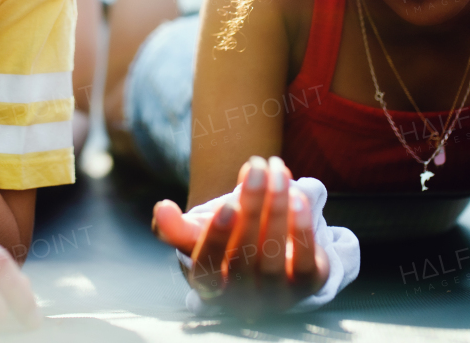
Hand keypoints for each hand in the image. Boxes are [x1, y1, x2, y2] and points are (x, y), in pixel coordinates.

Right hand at [152, 156, 328, 319]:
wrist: (272, 254)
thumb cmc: (228, 241)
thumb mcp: (200, 234)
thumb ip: (176, 226)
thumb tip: (161, 208)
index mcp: (211, 289)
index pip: (207, 270)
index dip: (215, 238)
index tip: (227, 203)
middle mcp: (243, 300)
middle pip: (245, 258)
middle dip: (253, 208)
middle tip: (258, 169)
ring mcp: (276, 297)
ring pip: (274, 259)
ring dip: (277, 211)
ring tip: (278, 173)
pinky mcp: (307, 287)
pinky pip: (306, 263)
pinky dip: (302, 230)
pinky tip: (298, 198)